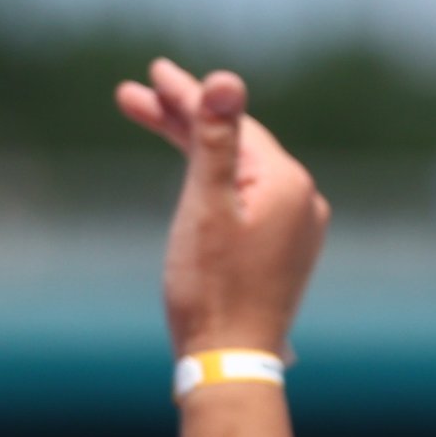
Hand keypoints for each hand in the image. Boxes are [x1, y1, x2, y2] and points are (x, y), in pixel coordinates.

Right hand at [116, 58, 329, 357]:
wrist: (229, 363)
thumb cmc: (210, 290)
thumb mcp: (205, 207)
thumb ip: (216, 140)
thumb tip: (226, 78)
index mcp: (287, 180)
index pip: (231, 122)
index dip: (186, 95)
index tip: (150, 74)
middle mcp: (303, 197)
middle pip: (235, 143)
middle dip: (183, 119)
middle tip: (132, 95)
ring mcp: (297, 226)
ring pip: (241, 171)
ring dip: (196, 149)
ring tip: (154, 127)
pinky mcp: (285, 251)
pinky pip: (250, 199)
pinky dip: (218, 182)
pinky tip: (198, 177)